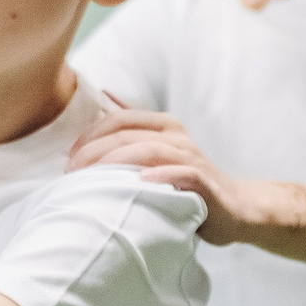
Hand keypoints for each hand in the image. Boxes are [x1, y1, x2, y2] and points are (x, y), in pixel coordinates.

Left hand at [66, 108, 262, 244]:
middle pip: (129, 134)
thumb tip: (104, 98)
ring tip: (92, 177)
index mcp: (164, 126)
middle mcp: (177, 137)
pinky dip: (161, 176)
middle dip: (95, 150)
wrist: (236, 207)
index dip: (91, 134)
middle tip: (71, 170)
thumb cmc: (188, 182)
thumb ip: (133, 132)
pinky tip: (142, 182)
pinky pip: (182, 173)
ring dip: (118, 161)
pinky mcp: (205, 182)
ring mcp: (192, 158)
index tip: (70, 156)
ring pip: (150, 150)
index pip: (120, 119)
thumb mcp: (159, 153)